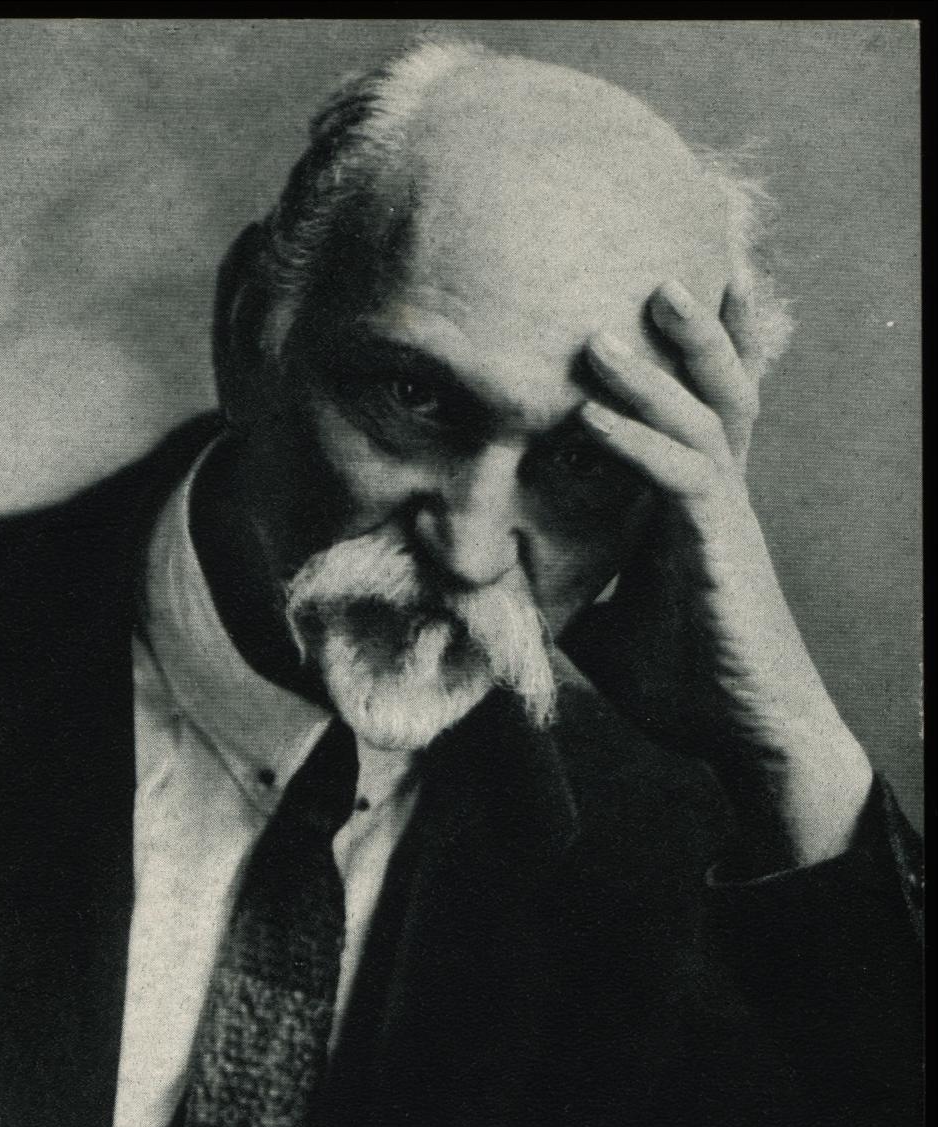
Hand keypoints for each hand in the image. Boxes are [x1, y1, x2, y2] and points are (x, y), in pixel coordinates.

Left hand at [561, 277, 871, 868]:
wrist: (744, 733)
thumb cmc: (687, 680)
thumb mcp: (604, 629)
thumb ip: (567, 594)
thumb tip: (506, 586)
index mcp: (692, 506)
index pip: (695, 410)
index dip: (688, 355)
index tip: (659, 296)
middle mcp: (715, 496)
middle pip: (714, 388)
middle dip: (687, 330)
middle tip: (648, 269)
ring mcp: (722, 517)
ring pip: (702, 415)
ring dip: (653, 369)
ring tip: (607, 328)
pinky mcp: (719, 547)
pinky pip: (682, 477)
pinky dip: (637, 444)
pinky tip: (593, 420)